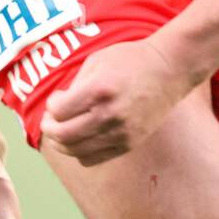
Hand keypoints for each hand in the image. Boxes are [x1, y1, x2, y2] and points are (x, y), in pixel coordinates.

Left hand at [40, 39, 191, 165]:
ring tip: (61, 130)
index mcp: (99, 90)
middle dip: (49, 128)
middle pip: (64, 135)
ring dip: (61, 143)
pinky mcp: (130, 143)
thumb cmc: (131, 60)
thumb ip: (75, 85)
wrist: (169, 69)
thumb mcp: (97, 61)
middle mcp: (110, 114)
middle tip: (49, 120)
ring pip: (76, 151)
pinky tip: (80, 138)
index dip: (51, 106)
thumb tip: (56, 108)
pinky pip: (94, 158)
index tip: (56, 99)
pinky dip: (79, 152)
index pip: (59, 111)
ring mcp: (122, 132)